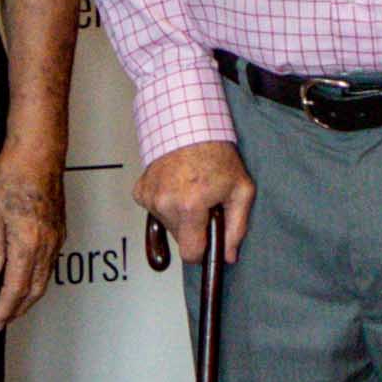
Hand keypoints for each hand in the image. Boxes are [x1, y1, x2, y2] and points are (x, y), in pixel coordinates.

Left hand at [0, 145, 61, 330]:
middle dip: (19, 309)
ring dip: (29, 296)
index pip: (15, 289)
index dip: (5, 309)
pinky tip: (28, 277)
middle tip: (4, 320)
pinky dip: (38, 278)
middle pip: (34, 290)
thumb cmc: (12, 175)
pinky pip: (50, 263)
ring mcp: (56, 238)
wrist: (38, 152)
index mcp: (27, 244)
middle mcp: (46, 246)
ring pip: (45, 278)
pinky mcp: (59, 229)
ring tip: (15, 305)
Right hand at [137, 140, 252, 265]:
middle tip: (204, 204)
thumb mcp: (240, 190)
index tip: (208, 239)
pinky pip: (155, 209)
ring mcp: (150, 197)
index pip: (190, 254)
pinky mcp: (140, 191)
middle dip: (193, 227)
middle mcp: (165, 204)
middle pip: (180, 238)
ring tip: (190, 191)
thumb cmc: (216, 155)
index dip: (202, 250)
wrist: (189, 126)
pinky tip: (176, 186)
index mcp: (189, 207)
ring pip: (167, 224)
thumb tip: (229, 255)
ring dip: (179, 214)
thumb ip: (237, 227)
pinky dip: (166, 202)